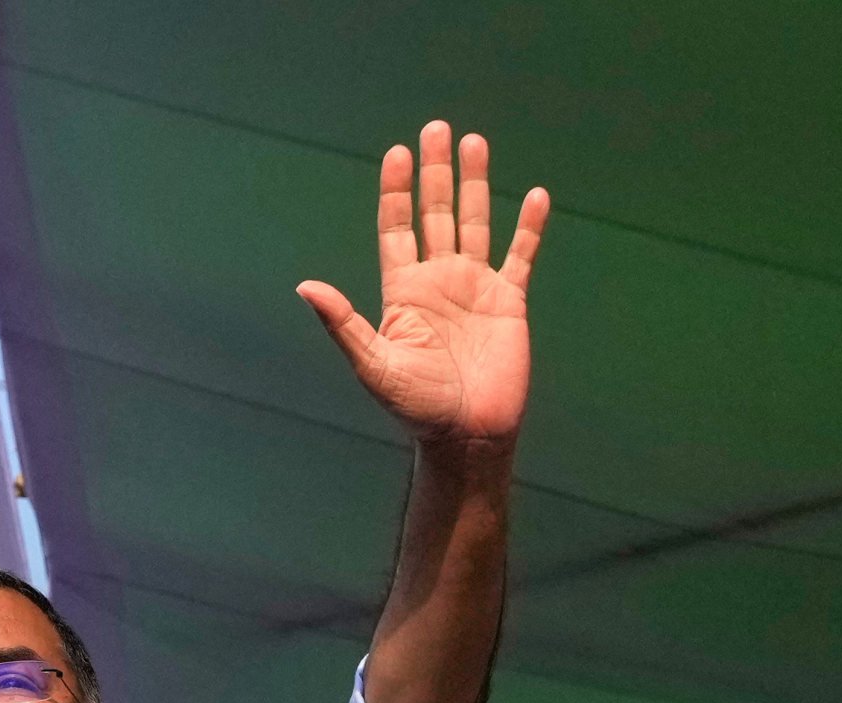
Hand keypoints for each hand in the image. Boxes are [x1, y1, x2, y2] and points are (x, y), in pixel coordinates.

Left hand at [298, 121, 546, 449]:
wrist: (468, 434)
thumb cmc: (416, 407)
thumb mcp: (373, 365)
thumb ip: (343, 324)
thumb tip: (305, 288)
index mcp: (404, 292)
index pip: (398, 229)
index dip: (396, 192)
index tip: (396, 154)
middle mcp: (439, 281)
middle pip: (436, 214)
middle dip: (434, 172)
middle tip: (435, 129)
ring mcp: (475, 288)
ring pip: (475, 222)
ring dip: (475, 184)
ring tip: (474, 142)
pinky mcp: (509, 302)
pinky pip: (521, 255)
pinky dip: (529, 227)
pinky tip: (536, 196)